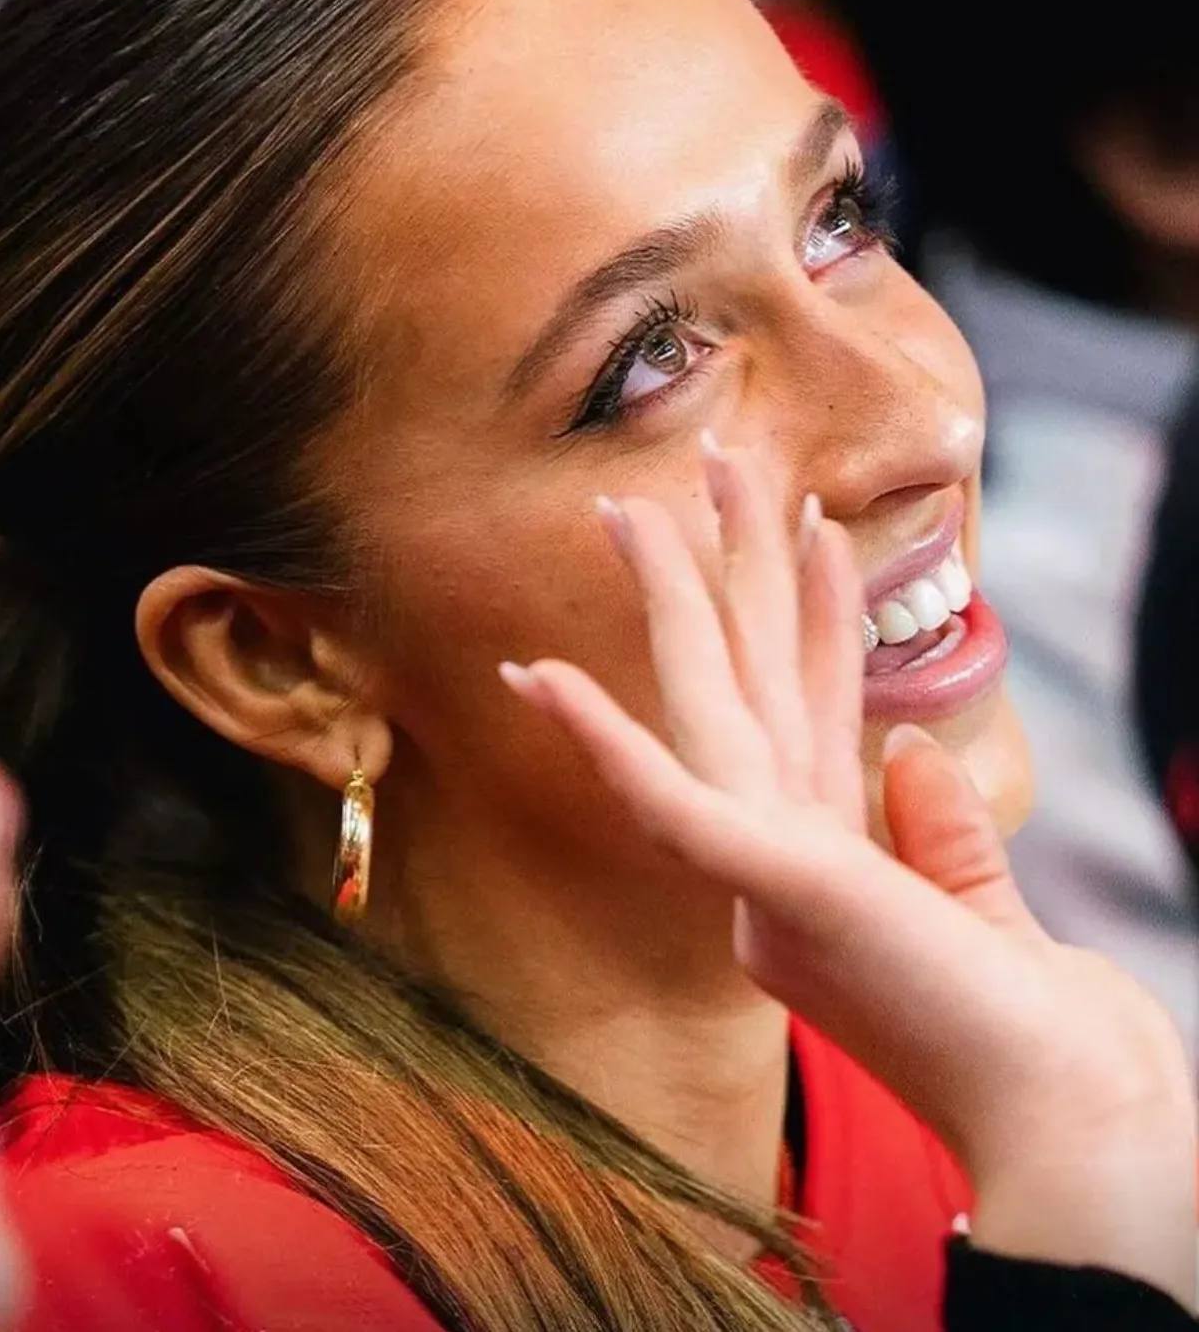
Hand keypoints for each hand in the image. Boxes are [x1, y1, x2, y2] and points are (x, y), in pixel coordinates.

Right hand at [500, 438, 1196, 1305]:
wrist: (1059, 1117)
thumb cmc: (1027, 1031)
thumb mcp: (983, 911)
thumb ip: (942, 831)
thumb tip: (909, 750)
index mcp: (822, 859)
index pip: (808, 708)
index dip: (806, 615)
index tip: (800, 533)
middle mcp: (778, 855)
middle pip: (736, 687)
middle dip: (704, 580)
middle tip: (666, 484)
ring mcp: (764, 870)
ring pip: (700, 708)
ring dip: (667, 605)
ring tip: (631, 510)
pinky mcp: (769, 886)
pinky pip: (669, 802)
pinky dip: (602, 741)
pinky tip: (540, 676)